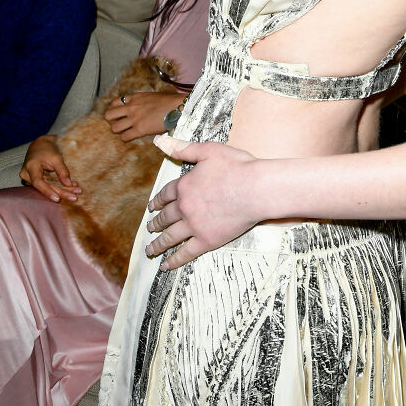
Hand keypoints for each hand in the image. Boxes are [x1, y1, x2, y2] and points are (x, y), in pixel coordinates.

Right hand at [20, 134, 82, 202]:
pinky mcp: (37, 179)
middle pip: (45, 187)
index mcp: (30, 167)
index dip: (48, 191)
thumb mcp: (56, 157)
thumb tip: (69, 184)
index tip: (58, 199)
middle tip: (75, 197)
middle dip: (61, 192)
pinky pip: (48, 185)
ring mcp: (31, 178)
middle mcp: (27, 175)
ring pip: (48, 187)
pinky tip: (71, 188)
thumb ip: (62, 170)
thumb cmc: (47, 149)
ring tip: (76, 192)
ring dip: (63, 190)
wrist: (40, 144)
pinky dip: (60, 186)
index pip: (38, 182)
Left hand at [104, 91, 180, 140]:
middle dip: (112, 121)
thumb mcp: (153, 95)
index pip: (114, 102)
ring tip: (125, 131)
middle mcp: (131, 107)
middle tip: (118, 124)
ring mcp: (134, 118)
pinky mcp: (139, 129)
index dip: (113, 109)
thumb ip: (144, 100)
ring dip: (119, 131)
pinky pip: (124, 137)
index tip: (118, 114)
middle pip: (109, 115)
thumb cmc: (170, 101)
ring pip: (114, 128)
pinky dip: (126, 138)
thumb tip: (144, 104)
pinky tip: (132, 137)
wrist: (178, 107)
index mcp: (135, 97)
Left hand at [145, 136, 257, 269]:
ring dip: (158, 243)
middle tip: (150, 227)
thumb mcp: (208, 150)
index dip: (158, 201)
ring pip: (170, 237)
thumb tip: (160, 141)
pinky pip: (186, 252)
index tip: (152, 207)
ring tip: (150, 249)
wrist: (255, 188)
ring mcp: (194, 226)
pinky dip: (174, 260)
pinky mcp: (207, 240)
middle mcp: (185, 207)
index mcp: (184, 185)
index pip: (166, 194)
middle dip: (156, 222)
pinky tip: (166, 264)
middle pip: (166, 217)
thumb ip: (183, 148)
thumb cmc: (237, 167)